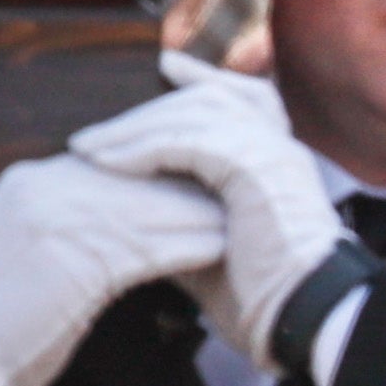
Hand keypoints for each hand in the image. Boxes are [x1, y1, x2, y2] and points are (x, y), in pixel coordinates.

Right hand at [0, 152, 226, 385]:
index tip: (211, 183)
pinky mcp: (69, 258)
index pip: (119, 157)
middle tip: (245, 195)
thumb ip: (83, 220)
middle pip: (140, 172)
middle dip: (195, 183)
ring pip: (150, 204)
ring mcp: (51, 218)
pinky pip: (145, 242)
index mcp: (31, 181)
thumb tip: (150, 204)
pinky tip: (217, 252)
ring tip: (242, 226)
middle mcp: (39, 187)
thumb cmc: (3, 322)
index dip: (169, 168)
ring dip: (202, 214)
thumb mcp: (38, 252)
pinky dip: (187, 244)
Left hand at [66, 54, 347, 366]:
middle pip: (210, 99)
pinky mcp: (259, 168)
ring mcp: (273, 152)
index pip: (244, 96)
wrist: (300, 319)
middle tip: (90, 135)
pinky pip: (191, 142)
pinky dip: (146, 149)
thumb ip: (179, 216)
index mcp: (277, 159)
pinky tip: (110, 164)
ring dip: (134, 129)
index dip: (205, 77)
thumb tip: (129, 212)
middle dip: (146, 111)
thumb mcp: (209, 246)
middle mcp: (280, 146)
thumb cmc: (259, 295)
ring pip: (196, 113)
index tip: (167, 66)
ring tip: (86, 150)